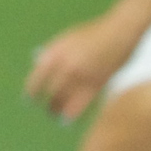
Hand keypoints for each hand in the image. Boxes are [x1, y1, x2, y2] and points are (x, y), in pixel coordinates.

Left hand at [24, 10, 144, 122]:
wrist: (120, 30)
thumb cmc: (95, 33)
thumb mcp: (69, 37)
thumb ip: (54, 51)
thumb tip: (39, 65)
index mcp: (55, 53)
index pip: (36, 79)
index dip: (31, 93)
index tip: (29, 100)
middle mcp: (65, 65)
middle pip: (50, 94)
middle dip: (48, 105)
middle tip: (48, 111)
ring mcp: (80, 75)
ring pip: (63, 101)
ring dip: (57, 111)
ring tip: (57, 116)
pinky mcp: (96, 84)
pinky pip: (79, 105)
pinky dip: (71, 114)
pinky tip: (67, 120)